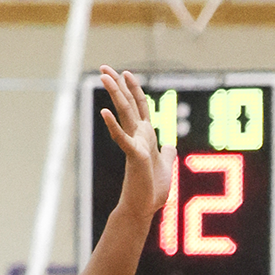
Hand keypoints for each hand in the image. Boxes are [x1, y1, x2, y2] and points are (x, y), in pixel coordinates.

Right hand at [97, 66, 174, 223]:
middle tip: (104, 67)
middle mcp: (138, 137)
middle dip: (117, 86)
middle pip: (128, 105)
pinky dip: (114, 126)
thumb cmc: (152, 189)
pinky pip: (123, 139)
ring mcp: (135, 144)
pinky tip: (105, 112)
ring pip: (125, 115)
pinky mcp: (135, 156)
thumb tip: (170, 144)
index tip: (126, 73)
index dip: (134, 89)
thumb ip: (167, 153)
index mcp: (146, 136)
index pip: (140, 107)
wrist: (144, 207)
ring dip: (115, 96)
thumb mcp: (166, 165)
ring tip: (104, 78)